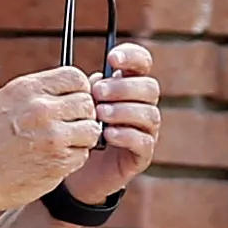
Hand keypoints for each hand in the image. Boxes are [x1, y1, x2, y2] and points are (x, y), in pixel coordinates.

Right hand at [0, 65, 99, 212]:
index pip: (75, 77)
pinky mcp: (59, 162)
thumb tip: (77, 84)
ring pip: (92, 130)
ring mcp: (53, 137)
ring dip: (82, 137)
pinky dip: (74, 158)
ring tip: (62, 143)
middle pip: (88, 103)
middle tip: (69, 126)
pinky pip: (83, 154)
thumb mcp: (5, 101)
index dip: (80, 89)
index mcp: (28, 89)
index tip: (74, 100)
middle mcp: (42, 109)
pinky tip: (53, 159)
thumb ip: (38, 92)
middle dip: (83, 114)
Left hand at [58, 42, 159, 209]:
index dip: (132, 56)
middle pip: (150, 88)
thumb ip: (89, 89)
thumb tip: (95, 79)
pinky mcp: (142, 155)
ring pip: (149, 114)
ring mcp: (146, 131)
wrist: (77, 171)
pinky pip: (143, 141)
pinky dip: (126, 134)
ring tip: (100, 114)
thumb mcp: (79, 105)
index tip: (112, 58)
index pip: (142, 63)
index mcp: (129, 86)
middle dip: (124, 88)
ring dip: (124, 110)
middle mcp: (143, 106)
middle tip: (98, 93)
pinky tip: (108, 134)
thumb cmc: (78, 129)